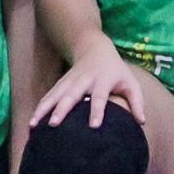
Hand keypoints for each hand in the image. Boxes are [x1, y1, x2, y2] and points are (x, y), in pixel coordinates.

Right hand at [30, 46, 147, 131]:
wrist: (94, 48)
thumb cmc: (115, 71)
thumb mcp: (130, 82)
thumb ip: (137, 102)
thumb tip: (141, 122)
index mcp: (102, 80)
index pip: (100, 97)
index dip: (97, 110)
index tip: (94, 126)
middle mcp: (83, 80)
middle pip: (71, 95)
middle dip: (62, 109)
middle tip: (54, 124)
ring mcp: (69, 81)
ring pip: (54, 95)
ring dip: (44, 109)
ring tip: (34, 125)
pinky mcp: (60, 83)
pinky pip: (48, 96)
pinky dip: (39, 108)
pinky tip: (32, 122)